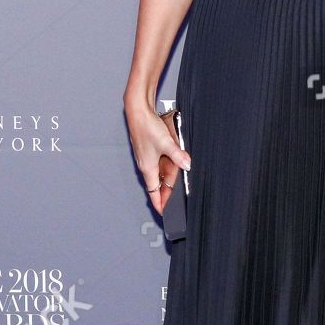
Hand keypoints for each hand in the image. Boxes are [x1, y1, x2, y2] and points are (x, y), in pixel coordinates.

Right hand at [124, 99, 190, 215]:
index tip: (164, 213)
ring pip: (159, 173)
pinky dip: (166, 168)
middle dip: (166, 194)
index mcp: (147, 167)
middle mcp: (146, 164)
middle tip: (176, 203)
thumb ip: (178, 156)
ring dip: (167, 180)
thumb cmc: (146, 127)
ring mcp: (147, 157)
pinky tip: (175, 165)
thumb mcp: (166, 143)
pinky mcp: (149, 149)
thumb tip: (187, 166)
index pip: (153, 192)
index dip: (159, 203)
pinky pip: (159, 163)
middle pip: (157, 184)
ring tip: (178, 188)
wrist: (137, 111)